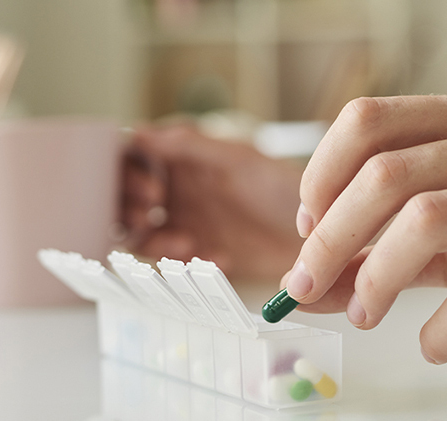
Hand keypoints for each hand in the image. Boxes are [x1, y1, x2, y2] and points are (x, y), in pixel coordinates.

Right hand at [121, 124, 303, 278]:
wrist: (321, 229)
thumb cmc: (284, 185)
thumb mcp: (240, 159)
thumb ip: (192, 146)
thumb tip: (141, 134)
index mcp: (179, 159)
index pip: (129, 159)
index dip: (127, 174)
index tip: (151, 190)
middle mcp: (175, 189)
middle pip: (124, 197)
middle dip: (128, 209)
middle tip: (149, 217)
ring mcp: (184, 221)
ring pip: (142, 234)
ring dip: (155, 241)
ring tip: (187, 244)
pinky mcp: (198, 252)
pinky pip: (173, 261)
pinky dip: (187, 261)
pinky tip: (218, 257)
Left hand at [283, 94, 446, 364]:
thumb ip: (376, 252)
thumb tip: (304, 280)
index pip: (371, 121)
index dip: (322, 174)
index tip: (309, 227)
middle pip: (389, 174)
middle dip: (331, 238)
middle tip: (309, 283)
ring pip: (429, 221)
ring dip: (376, 277)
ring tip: (366, 314)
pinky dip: (441, 330)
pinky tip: (433, 345)